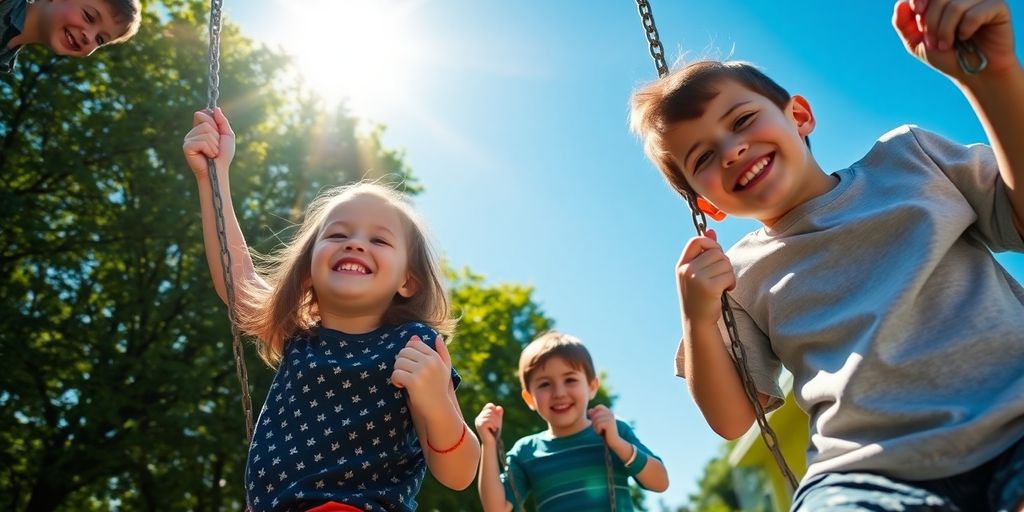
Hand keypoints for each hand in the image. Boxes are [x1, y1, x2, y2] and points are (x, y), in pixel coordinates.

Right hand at [182, 107, 235, 178]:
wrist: (219, 170)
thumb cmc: (223, 155)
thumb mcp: (227, 135)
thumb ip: (222, 121)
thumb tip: (216, 108)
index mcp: (199, 128)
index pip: (203, 114)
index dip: (213, 122)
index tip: (217, 134)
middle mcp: (192, 132)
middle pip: (206, 123)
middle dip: (216, 136)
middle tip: (215, 147)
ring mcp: (188, 139)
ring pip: (206, 133)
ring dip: (214, 145)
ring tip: (212, 153)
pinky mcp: (186, 147)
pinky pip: (202, 142)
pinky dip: (210, 150)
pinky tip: (208, 156)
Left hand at [391, 335, 451, 412]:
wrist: (438, 409)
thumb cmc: (439, 389)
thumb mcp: (445, 369)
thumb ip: (442, 352)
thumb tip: (437, 336)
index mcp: (435, 357)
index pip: (413, 344)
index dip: (407, 354)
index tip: (409, 365)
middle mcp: (430, 362)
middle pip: (404, 352)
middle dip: (401, 362)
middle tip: (404, 374)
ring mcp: (423, 371)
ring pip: (398, 362)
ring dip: (397, 372)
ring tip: (403, 381)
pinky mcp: (414, 382)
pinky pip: (396, 374)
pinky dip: (395, 381)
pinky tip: (400, 387)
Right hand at [474, 403, 503, 443]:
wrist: (492, 443)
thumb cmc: (495, 433)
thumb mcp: (498, 421)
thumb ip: (498, 413)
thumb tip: (498, 407)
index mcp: (482, 416)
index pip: (489, 406)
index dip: (495, 410)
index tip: (497, 417)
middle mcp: (479, 418)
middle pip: (490, 410)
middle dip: (496, 418)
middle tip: (495, 426)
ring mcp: (478, 421)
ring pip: (490, 416)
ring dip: (495, 423)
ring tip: (493, 429)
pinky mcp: (480, 425)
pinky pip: (489, 421)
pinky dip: (493, 426)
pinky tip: (492, 430)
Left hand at [588, 405, 621, 445]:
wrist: (614, 442)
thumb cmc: (605, 433)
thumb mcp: (599, 423)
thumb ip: (594, 416)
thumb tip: (589, 410)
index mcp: (609, 411)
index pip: (598, 406)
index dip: (594, 413)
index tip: (597, 422)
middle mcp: (610, 413)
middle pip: (595, 413)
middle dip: (594, 422)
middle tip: (599, 429)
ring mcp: (610, 418)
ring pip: (595, 419)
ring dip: (595, 427)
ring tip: (601, 431)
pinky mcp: (609, 423)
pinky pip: (598, 425)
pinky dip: (597, 431)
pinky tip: (602, 433)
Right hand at [676, 229, 734, 325]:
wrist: (697, 321)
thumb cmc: (699, 296)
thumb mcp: (697, 273)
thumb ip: (704, 253)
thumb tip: (711, 230)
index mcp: (682, 264)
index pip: (696, 240)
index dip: (710, 244)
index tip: (715, 256)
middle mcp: (687, 269)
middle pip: (716, 252)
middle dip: (724, 263)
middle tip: (721, 277)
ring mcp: (696, 278)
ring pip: (725, 263)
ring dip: (729, 274)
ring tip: (722, 285)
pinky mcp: (708, 287)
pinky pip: (728, 275)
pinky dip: (731, 282)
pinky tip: (725, 290)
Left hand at [892, 0, 1016, 78]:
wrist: (974, 74)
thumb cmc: (947, 57)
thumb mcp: (917, 43)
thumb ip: (904, 24)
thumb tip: (900, 3)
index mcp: (945, 0)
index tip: (918, 12)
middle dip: (931, 22)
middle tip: (934, 42)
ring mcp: (982, 0)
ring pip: (956, 6)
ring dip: (946, 30)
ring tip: (947, 45)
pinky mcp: (998, 7)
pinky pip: (975, 12)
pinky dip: (966, 28)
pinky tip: (966, 37)